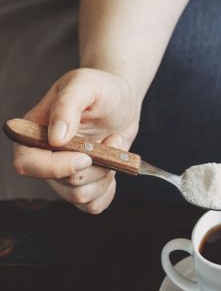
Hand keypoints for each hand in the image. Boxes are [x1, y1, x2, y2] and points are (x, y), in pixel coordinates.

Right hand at [13, 68, 139, 213]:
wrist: (123, 101)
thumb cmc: (101, 89)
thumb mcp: (84, 85)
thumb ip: (67, 106)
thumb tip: (56, 138)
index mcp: (33, 133)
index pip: (27, 164)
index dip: (55, 167)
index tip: (85, 157)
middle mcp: (45, 158)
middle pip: (64, 183)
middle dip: (96, 166)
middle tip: (112, 140)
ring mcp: (64, 174)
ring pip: (81, 197)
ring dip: (107, 174)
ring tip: (114, 146)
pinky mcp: (85, 184)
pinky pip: (93, 205)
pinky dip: (109, 191)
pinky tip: (114, 168)